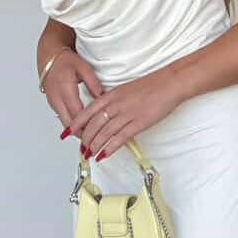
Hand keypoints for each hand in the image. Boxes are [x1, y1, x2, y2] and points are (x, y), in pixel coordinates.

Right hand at [42, 48, 103, 138]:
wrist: (49, 56)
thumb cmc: (65, 60)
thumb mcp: (84, 69)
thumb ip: (94, 84)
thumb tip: (104, 98)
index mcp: (66, 90)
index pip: (77, 115)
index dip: (87, 126)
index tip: (97, 133)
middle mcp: (57, 99)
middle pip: (69, 123)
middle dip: (81, 133)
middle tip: (94, 141)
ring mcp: (53, 102)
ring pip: (64, 122)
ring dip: (75, 130)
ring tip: (89, 137)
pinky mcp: (52, 103)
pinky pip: (61, 117)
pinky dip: (70, 124)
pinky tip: (80, 127)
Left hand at [63, 66, 185, 158]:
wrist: (170, 83)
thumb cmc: (152, 85)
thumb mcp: (126, 90)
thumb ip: (114, 100)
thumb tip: (105, 113)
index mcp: (112, 95)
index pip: (87, 111)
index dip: (76, 123)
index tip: (68, 132)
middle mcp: (116, 104)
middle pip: (94, 124)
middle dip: (85, 139)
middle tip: (81, 148)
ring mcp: (127, 114)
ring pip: (105, 132)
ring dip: (95, 145)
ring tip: (90, 154)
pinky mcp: (139, 122)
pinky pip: (120, 137)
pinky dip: (110, 148)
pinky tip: (105, 155)